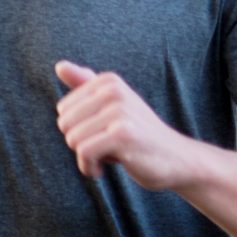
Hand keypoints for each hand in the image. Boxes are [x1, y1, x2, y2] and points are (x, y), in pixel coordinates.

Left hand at [54, 62, 198, 187]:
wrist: (176, 158)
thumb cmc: (139, 135)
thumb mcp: (113, 107)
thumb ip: (86, 85)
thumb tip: (59, 66)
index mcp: (109, 81)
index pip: (64, 109)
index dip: (78, 128)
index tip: (102, 134)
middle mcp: (114, 91)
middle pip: (65, 123)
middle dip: (80, 143)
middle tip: (106, 147)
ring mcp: (120, 111)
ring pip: (72, 139)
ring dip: (85, 158)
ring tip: (107, 158)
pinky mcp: (123, 134)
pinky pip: (84, 153)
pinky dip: (89, 168)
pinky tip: (102, 170)